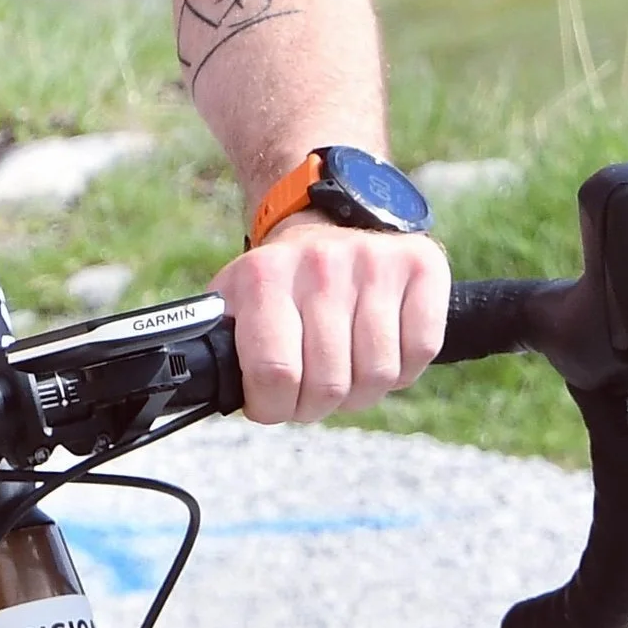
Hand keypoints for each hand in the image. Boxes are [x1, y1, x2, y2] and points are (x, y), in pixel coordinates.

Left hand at [211, 215, 448, 424]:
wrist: (323, 220)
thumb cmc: (277, 281)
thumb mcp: (234, 303)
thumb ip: (221, 346)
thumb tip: (206, 389)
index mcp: (264, 275)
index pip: (275, 373)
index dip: (274, 407)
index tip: (272, 402)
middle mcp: (320, 264)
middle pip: (330, 385)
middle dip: (316, 404)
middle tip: (309, 390)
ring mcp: (373, 261)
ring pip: (378, 375)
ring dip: (362, 391)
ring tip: (344, 368)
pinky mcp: (420, 264)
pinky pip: (421, 350)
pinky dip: (404, 367)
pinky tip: (380, 346)